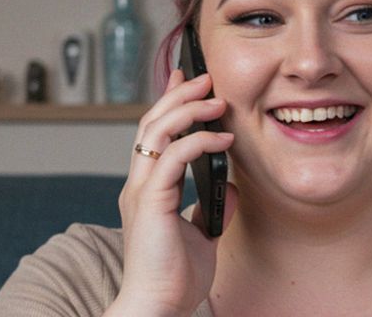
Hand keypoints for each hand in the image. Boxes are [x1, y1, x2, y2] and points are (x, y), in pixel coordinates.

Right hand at [108, 69, 238, 316]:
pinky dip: (198, 141)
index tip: (189, 82)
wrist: (159, 308)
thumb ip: (212, 210)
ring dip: (187, 109)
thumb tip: (231, 188)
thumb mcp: (203, 237)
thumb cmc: (174, 280)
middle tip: (205, 77)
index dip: (170, 105)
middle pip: (151, 123)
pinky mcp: (151, 202)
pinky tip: (223, 140)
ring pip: (156, 132)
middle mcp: (140, 185)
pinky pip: (172, 157)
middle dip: (178, 94)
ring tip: (216, 98)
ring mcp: (142, 192)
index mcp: (148, 191)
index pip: (154, 136)